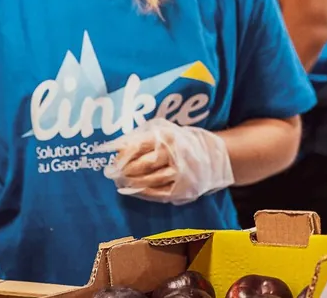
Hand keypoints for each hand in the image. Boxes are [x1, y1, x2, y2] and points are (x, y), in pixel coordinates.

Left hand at [100, 119, 233, 204]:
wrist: (213, 157)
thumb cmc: (182, 143)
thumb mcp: (166, 133)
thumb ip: (142, 138)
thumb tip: (115, 147)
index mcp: (170, 137)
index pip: (141, 145)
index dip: (124, 154)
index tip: (113, 159)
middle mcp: (177, 154)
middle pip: (146, 164)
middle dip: (126, 170)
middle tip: (112, 174)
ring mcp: (182, 173)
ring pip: (152, 180)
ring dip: (133, 183)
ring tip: (121, 183)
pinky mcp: (184, 189)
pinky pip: (160, 193)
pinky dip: (144, 193)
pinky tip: (133, 191)